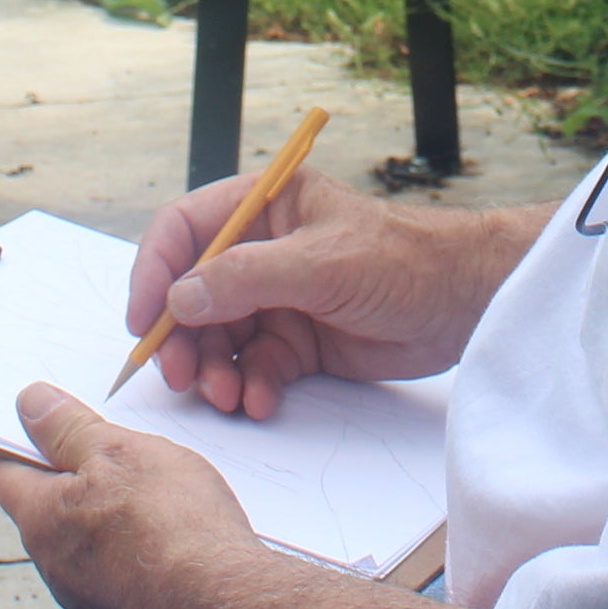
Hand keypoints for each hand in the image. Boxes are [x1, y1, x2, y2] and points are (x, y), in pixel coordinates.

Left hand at [0, 383, 270, 608]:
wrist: (223, 606)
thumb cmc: (172, 524)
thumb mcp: (119, 451)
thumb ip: (69, 428)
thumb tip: (30, 404)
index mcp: (40, 519)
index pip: (10, 470)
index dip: (31, 439)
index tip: (60, 419)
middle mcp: (53, 565)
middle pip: (51, 504)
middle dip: (80, 473)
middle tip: (122, 448)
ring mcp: (89, 595)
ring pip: (88, 536)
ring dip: (112, 510)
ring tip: (158, 490)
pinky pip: (119, 565)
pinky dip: (137, 543)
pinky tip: (173, 532)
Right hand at [126, 172, 537, 418]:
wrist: (464, 305)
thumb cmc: (404, 260)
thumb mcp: (321, 263)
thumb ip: (245, 278)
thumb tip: (180, 299)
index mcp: (263, 207)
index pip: (184, 230)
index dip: (155, 271)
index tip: (144, 320)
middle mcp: (263, 250)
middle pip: (193, 293)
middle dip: (182, 337)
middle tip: (180, 376)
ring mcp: (279, 298)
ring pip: (219, 338)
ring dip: (213, 370)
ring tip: (226, 396)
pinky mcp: (298, 341)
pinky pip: (254, 366)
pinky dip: (249, 386)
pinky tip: (259, 401)